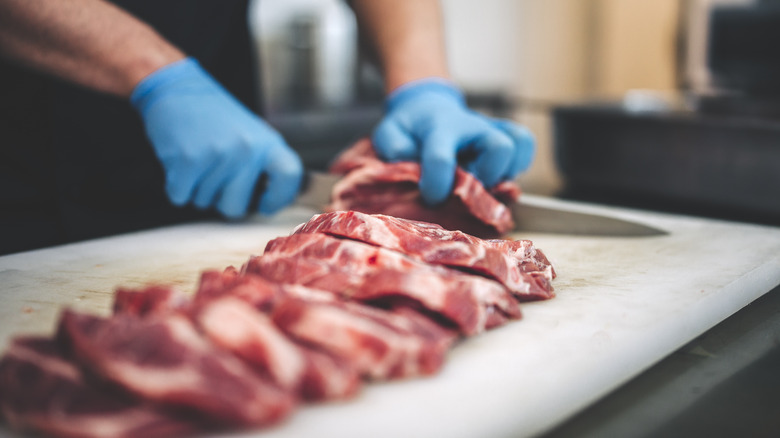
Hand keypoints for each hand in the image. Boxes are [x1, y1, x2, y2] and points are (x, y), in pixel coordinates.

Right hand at [130, 58, 302, 217]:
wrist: (178, 90)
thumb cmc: (216, 118)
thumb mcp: (252, 135)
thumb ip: (264, 165)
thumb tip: (276, 199)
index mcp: (267, 143)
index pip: (290, 176)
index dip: (278, 199)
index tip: (264, 204)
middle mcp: (247, 149)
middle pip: (236, 207)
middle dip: (220, 201)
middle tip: (214, 176)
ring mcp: (218, 155)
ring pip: (205, 202)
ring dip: (198, 188)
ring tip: (199, 159)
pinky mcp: (188, 161)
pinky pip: (181, 197)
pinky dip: (177, 187)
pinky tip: (181, 162)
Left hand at [372, 78, 534, 204]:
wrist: (426, 107)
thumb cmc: (409, 128)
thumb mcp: (389, 133)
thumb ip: (394, 149)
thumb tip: (410, 164)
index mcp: (439, 128)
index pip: (441, 157)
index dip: (437, 184)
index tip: (431, 197)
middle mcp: (472, 127)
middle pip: (499, 148)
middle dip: (486, 177)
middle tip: (468, 189)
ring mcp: (491, 131)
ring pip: (518, 147)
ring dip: (505, 172)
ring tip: (485, 183)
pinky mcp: (504, 136)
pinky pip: (525, 146)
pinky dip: (518, 164)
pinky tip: (498, 175)